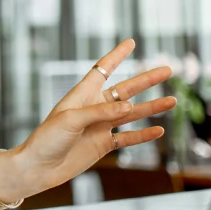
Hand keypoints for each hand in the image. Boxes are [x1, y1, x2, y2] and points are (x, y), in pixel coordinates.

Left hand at [0, 40, 176, 203]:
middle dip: (146, 80)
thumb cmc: (47, 139)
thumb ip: (100, 112)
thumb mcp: (71, 120)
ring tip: (172, 100)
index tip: (131, 42)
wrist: (38, 168)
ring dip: (151, 107)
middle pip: (125, 90)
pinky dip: (143, 135)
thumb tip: (129, 106)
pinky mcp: (102, 145)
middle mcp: (94, 108)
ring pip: (131, 114)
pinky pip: (127, 138)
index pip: (103, 70)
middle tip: (167, 69)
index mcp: (82, 95)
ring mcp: (100, 126)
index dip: (116, 55)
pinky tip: (158, 130)